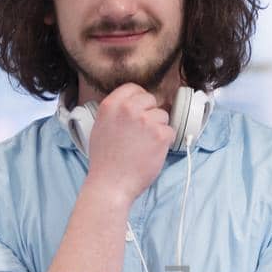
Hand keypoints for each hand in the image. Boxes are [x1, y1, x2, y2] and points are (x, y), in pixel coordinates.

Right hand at [82, 83, 173, 203]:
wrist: (111, 184)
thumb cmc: (105, 161)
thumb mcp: (100, 127)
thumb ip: (115, 112)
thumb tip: (133, 103)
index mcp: (111, 104)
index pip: (133, 88)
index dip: (139, 99)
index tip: (141, 109)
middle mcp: (128, 108)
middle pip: (151, 100)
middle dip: (150, 114)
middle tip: (142, 133)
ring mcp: (146, 121)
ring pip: (163, 116)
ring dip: (158, 129)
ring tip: (144, 145)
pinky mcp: (160, 135)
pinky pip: (171, 131)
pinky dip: (165, 142)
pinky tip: (152, 152)